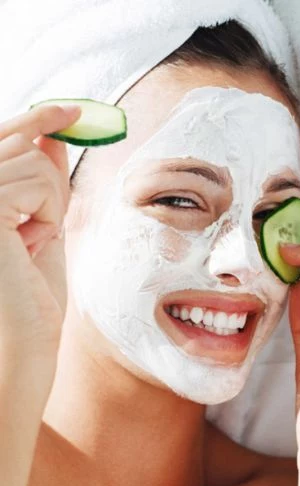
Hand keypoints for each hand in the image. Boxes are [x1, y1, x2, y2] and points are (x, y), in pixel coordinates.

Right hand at [0, 104, 79, 376]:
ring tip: (31, 244)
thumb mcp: (39, 228)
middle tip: (60, 172)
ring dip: (49, 204)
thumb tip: (49, 138)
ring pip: (32, 162)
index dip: (32, 120)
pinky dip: (50, 213)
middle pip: (13, 144)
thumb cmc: (28, 300)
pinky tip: (31, 246)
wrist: (20, 349)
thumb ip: (39, 184)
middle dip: (47, 164)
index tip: (74, 109)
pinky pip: (37, 179)